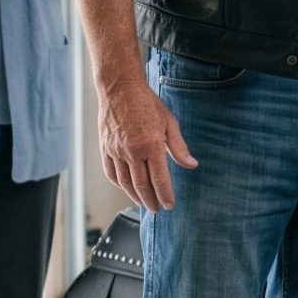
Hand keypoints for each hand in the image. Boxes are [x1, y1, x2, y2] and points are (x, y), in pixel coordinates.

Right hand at [99, 75, 197, 212]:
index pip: (159, 179)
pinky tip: (126, 189)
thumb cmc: (146, 102)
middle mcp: (132, 151)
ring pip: (125, 183)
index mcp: (151, 145)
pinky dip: (119, 184)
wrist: (119, 88)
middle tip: (157, 209)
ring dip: (135, 196)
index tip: (169, 204)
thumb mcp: (169, 122)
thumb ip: (179, 147)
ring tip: (143, 203)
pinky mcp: (105, 148)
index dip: (165, 195)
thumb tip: (191, 164)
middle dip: (151, 200)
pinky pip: (111, 173)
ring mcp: (117, 151)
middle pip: (142, 185)